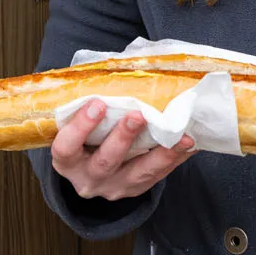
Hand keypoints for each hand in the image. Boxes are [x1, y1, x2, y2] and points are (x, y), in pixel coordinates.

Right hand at [51, 98, 194, 200]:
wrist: (91, 167)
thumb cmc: (87, 134)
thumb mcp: (80, 121)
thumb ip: (92, 102)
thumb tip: (121, 64)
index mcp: (67, 160)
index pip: (66, 147)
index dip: (81, 127)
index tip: (98, 103)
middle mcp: (87, 178)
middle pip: (105, 162)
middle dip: (123, 138)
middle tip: (138, 115)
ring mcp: (113, 187)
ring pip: (137, 174)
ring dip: (160, 154)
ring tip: (181, 136)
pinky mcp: (135, 189)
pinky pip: (158, 176)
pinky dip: (175, 158)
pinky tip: (189, 144)